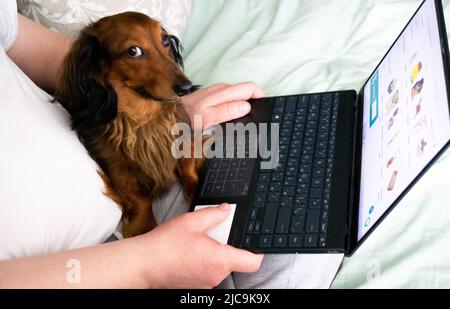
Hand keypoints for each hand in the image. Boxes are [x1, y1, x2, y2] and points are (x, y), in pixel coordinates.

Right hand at [138, 204, 263, 288]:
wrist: (144, 264)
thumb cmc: (164, 245)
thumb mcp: (191, 221)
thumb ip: (213, 214)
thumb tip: (226, 210)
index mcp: (219, 259)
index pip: (252, 262)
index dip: (257, 252)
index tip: (254, 244)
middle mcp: (215, 275)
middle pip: (234, 261)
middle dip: (226, 245)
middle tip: (211, 234)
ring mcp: (205, 283)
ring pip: (219, 266)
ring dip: (213, 254)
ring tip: (195, 243)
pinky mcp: (196, 286)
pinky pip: (207, 272)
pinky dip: (203, 262)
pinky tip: (189, 252)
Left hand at [181, 82, 265, 129]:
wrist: (171, 117)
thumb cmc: (188, 120)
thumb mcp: (210, 119)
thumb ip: (228, 110)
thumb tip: (246, 106)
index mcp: (224, 92)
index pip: (250, 88)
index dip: (260, 97)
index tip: (263, 108)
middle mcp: (221, 88)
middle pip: (246, 91)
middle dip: (253, 102)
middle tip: (253, 118)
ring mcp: (216, 91)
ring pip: (237, 95)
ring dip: (242, 105)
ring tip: (241, 120)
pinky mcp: (211, 96)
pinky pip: (228, 98)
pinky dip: (233, 107)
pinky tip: (228, 117)